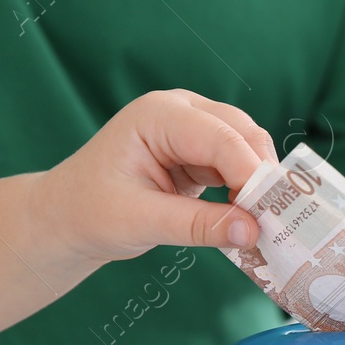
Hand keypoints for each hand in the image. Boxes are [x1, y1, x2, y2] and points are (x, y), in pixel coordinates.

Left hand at [31, 89, 278, 263]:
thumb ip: (197, 226)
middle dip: (263, 177)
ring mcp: (193, 129)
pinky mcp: (202, 153)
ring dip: (260, 185)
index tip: (271, 214)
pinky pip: (240, 166)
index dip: (251, 173)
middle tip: (276, 222)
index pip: (220, 137)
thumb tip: (252, 233)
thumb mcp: (140, 221)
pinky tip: (250, 219)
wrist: (68, 215)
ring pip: (249, 148)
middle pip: (244, 134)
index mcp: (157, 115)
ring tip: (264, 224)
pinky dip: (250, 191)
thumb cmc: (90, 211)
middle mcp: (180, 112)